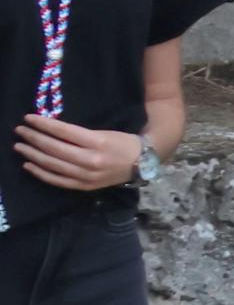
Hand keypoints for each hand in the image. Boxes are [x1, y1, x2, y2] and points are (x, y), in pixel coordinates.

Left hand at [13, 118, 139, 192]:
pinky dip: (40, 173)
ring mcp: (86, 175)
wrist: (142, 163)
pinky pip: (57, 180)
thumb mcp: (105, 132)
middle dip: (34, 138)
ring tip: (20, 146)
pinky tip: (28, 165)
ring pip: (52, 164)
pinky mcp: (83, 186)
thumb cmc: (123, 142)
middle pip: (54, 148)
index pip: (63, 132)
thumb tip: (50, 130)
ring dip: (32, 154)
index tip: (28, 118)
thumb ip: (79, 134)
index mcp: (98, 142)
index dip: (44, 124)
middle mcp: (90, 160)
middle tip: (19, 131)